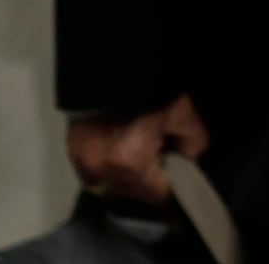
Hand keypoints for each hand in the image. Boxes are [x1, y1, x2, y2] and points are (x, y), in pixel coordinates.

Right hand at [66, 94, 207, 203]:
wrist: (113, 71)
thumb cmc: (150, 92)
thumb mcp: (183, 113)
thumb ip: (194, 144)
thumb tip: (189, 161)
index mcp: (132, 162)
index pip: (158, 195)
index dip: (171, 185)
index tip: (175, 172)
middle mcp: (104, 171)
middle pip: (135, 193)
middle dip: (149, 179)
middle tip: (158, 153)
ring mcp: (85, 165)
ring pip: (114, 186)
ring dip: (128, 176)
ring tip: (138, 149)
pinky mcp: (74, 155)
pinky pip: (95, 175)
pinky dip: (108, 168)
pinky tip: (119, 149)